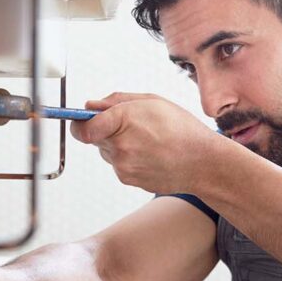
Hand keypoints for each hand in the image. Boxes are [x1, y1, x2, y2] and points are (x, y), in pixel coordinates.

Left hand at [69, 92, 218, 194]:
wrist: (203, 163)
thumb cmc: (182, 129)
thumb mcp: (152, 101)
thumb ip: (116, 101)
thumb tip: (90, 106)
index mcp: (124, 120)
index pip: (83, 127)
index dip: (78, 122)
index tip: (80, 119)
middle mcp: (120, 146)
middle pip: (94, 137)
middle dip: (105, 130)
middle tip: (131, 125)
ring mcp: (123, 166)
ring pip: (106, 151)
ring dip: (118, 144)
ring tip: (147, 140)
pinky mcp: (128, 179)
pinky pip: (118, 164)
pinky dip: (128, 158)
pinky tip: (150, 154)